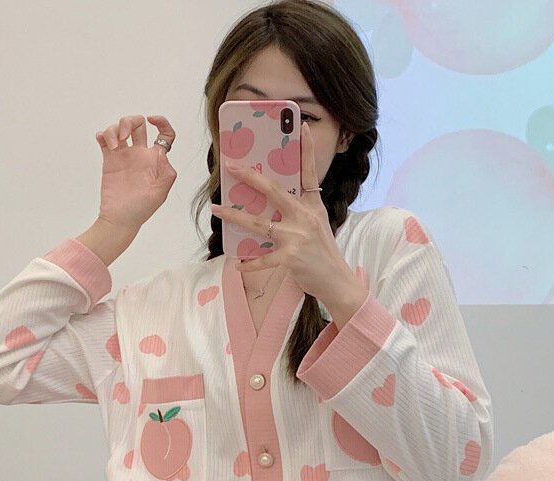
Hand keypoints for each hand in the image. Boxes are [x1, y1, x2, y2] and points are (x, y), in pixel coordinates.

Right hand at [94, 115, 177, 231]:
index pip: (164, 135)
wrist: (119, 219)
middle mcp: (140, 155)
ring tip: (112, 145)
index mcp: (155, 160)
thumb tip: (162, 154)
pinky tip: (103, 140)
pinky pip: (105, 140)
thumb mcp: (160, 193)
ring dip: (114, 130)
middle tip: (123, 136)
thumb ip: (166, 173)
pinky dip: (103, 135)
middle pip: (137, 125)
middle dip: (129, 122)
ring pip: (120, 130)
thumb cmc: (141, 209)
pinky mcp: (110, 160)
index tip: (152, 119)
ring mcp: (124, 156)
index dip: (162, 123)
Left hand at [211, 122, 360, 303]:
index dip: (307, 149)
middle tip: (231, 167)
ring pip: (259, 223)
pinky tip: (238, 262)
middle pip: (274, 191)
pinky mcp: (291, 258)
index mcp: (313, 206)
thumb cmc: (323, 252)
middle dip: (250, 178)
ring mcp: (298, 237)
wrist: (336, 281)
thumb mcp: (317, 224)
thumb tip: (270, 205)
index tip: (303, 127)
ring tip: (217, 210)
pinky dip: (250, 262)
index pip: (309, 173)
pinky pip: (263, 259)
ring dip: (235, 216)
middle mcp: (306, 217)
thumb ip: (299, 212)